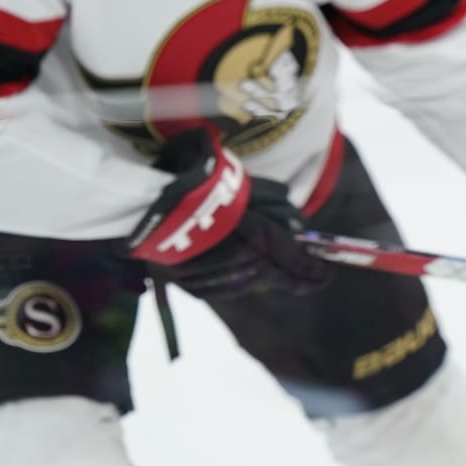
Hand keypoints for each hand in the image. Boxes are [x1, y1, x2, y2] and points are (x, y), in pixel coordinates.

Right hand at [127, 131, 332, 297]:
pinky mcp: (185, 281)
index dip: (310, 266)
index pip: (285, 254)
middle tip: (317, 280)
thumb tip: (300, 225)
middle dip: (296, 278)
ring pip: (247, 284)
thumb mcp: (237, 179)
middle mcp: (224, 254)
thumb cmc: (192, 176)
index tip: (328, 272)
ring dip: (270, 281)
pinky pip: (224, 289)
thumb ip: (272, 201)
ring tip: (288, 278)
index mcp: (242, 225)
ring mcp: (204, 272)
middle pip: (269, 274)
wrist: (137, 195)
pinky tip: (254, 279)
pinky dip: (244, 284)